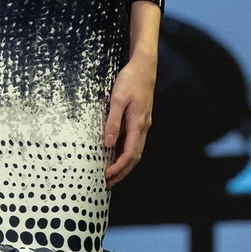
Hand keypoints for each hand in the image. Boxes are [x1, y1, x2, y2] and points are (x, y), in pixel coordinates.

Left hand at [103, 52, 155, 187]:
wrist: (144, 67)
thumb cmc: (130, 81)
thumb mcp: (118, 99)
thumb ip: (113, 121)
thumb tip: (108, 144)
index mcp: (138, 124)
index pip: (129, 154)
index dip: (118, 168)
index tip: (106, 176)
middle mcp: (143, 128)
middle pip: (134, 157)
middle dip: (122, 172)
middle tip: (107, 183)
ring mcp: (143, 124)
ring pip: (135, 151)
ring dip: (124, 164)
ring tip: (111, 175)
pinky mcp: (140, 120)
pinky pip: (134, 142)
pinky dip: (125, 153)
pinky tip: (116, 155)